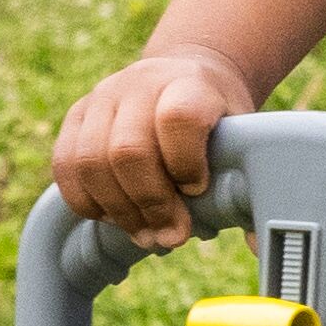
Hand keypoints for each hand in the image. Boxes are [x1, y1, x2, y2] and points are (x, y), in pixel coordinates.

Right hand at [48, 45, 259, 249]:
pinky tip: (115, 218)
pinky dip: (86, 202)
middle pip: (127, 150)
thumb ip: (253, 186)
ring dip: (118, 211)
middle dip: (150, 204)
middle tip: (172, 235)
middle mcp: (140, 84)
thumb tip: (260, 247)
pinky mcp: (75, 117)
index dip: (186, 163)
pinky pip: (65, 167)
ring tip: (145, 235)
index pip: (179, 118)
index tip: (198, 190)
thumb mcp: (244, 138)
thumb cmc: (217, 121)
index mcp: (190, 84)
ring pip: (89, 162)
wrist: (182, 77)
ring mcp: (102, 98)